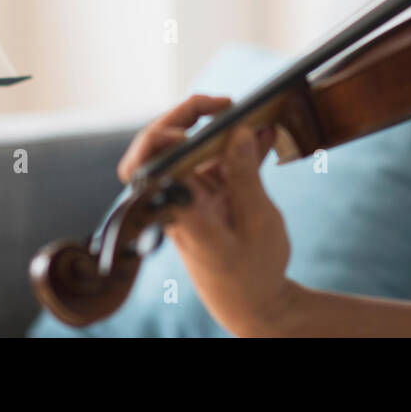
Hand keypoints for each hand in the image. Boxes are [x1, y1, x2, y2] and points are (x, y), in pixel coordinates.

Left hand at [117, 94, 290, 337]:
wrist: (252, 306)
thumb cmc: (253, 273)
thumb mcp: (258, 222)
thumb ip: (246, 174)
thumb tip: (238, 130)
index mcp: (180, 208)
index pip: (146, 164)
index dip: (160, 137)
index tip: (194, 131)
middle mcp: (179, 198)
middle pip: (162, 146)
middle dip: (188, 116)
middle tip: (226, 105)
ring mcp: (193, 196)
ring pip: (193, 149)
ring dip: (221, 130)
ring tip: (252, 114)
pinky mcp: (210, 198)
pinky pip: (218, 163)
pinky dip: (239, 149)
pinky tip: (264, 137)